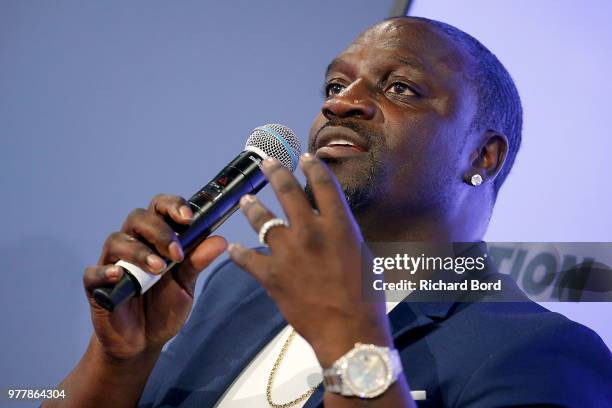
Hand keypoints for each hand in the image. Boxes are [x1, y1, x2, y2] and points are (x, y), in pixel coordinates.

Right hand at [83, 194, 226, 361]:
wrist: (144, 341)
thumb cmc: (164, 306)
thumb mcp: (186, 284)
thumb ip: (198, 262)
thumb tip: (220, 240)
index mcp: (155, 238)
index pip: (160, 207)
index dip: (173, 206)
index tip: (188, 217)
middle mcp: (133, 243)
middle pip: (138, 218)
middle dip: (159, 231)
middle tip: (176, 253)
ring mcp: (112, 262)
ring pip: (117, 240)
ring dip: (139, 252)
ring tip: (158, 269)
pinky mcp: (96, 286)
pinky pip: (92, 272)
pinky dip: (105, 271)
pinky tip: (119, 275)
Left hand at [228, 154, 391, 366]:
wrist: (349, 333)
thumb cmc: (365, 298)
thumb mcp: (362, 255)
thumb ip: (343, 233)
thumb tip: (333, 222)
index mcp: (339, 225)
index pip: (323, 183)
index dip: (312, 166)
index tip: (305, 159)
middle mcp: (311, 232)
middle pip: (287, 191)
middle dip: (274, 172)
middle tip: (266, 163)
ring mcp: (288, 253)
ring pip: (262, 219)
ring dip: (252, 207)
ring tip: (246, 200)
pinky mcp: (272, 275)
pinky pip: (248, 258)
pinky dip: (240, 254)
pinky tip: (235, 249)